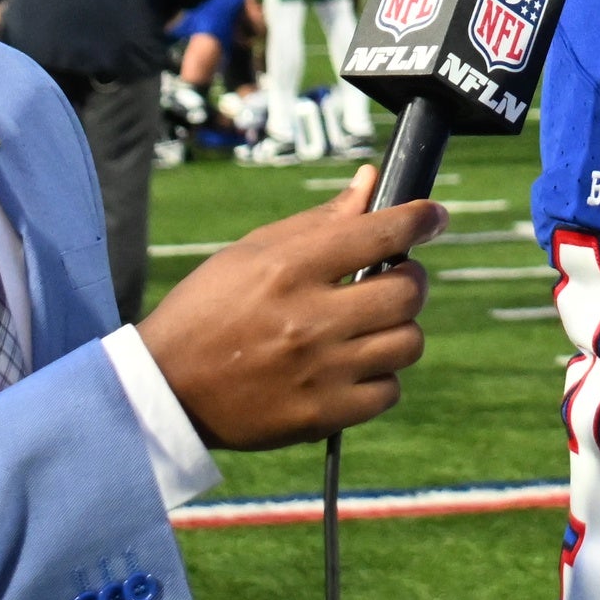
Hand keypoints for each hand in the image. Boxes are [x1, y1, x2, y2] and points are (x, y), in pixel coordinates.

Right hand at [136, 164, 443, 449]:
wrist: (165, 390)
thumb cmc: (208, 309)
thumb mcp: (252, 252)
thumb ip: (318, 221)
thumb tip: (369, 182)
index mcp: (290, 269)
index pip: (380, 233)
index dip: (420, 218)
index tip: (434, 216)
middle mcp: (309, 320)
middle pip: (408, 292)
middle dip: (410, 279)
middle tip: (392, 279)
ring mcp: (319, 372)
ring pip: (408, 342)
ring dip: (398, 328)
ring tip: (369, 326)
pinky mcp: (322, 417)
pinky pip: (389, 391)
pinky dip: (381, 377)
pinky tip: (354, 365)